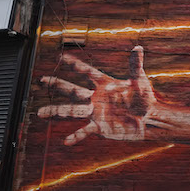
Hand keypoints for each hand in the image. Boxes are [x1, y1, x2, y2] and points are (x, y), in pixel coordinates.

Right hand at [38, 46, 156, 145]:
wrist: (149, 120)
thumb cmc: (145, 99)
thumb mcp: (140, 81)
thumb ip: (135, 66)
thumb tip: (137, 48)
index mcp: (105, 85)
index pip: (87, 72)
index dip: (75, 65)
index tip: (61, 57)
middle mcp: (97, 98)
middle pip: (74, 90)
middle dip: (58, 85)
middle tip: (43, 80)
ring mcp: (97, 113)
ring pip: (73, 111)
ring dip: (56, 112)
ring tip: (40, 113)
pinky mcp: (100, 127)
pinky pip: (85, 131)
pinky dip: (76, 136)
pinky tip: (66, 141)